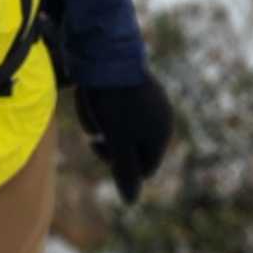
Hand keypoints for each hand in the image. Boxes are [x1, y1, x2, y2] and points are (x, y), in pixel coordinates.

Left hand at [74, 74, 173, 204]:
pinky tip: (90, 91)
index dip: (118, 163)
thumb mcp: (117, 139)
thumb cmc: (112, 99)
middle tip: (93, 122)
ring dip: (99, 120)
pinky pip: (115, 108)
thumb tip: (131, 202)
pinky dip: (100, 105)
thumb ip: (125, 170)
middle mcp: (161, 117)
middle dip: (107, 139)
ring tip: (90, 100)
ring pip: (118, 127)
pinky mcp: (133, 86)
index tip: (99, 143)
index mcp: (161, 132)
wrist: (104, 50)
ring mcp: (149, 101)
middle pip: (129, 147)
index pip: (142, 169)